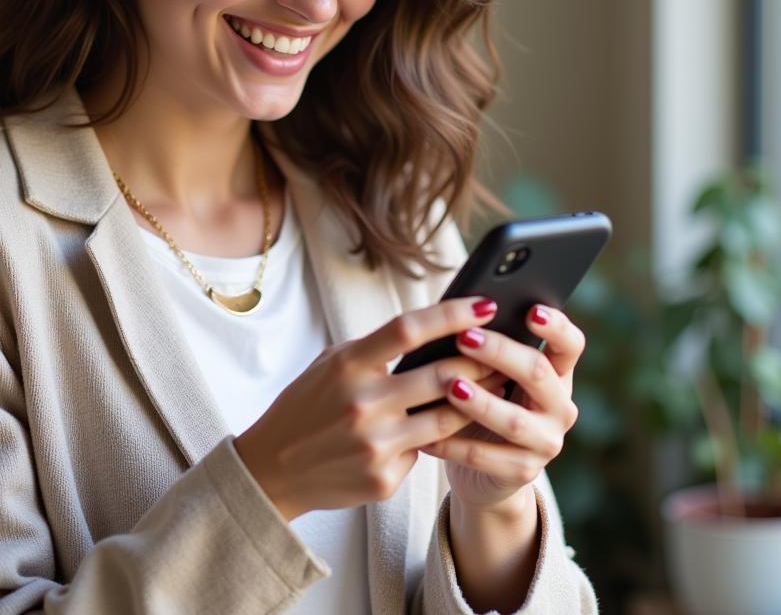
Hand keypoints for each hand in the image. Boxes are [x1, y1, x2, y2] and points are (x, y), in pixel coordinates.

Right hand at [234, 298, 501, 520]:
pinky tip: (454, 428)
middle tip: (507, 349)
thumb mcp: (331, 364)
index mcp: (348, 364)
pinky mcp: (384, 478)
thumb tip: (432, 328)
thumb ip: (375, 349)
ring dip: (480, 400)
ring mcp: (375, 444)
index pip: (409, 329)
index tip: (485, 303)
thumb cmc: (307, 405)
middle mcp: (363, 402)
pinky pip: (426, 451)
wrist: (273, 470)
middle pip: (443, 375)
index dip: (452, 314)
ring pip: (449, 418)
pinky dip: (441, 438)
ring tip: (500, 385)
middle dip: (483, 361)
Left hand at [418, 304, 583, 512]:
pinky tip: (427, 434)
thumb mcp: (488, 373)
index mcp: (556, 373)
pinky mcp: (523, 472)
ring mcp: (546, 442)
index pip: (570, 344)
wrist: (482, 469)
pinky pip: (487, 456)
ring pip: (515, 420)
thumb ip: (484, 346)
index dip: (556, 327)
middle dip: (500, 352)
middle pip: (538, 373)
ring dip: (481, 402)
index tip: (531, 310)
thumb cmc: (481, 401)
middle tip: (464, 337)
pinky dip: (454, 444)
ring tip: (451, 386)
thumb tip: (455, 312)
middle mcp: (559, 406)